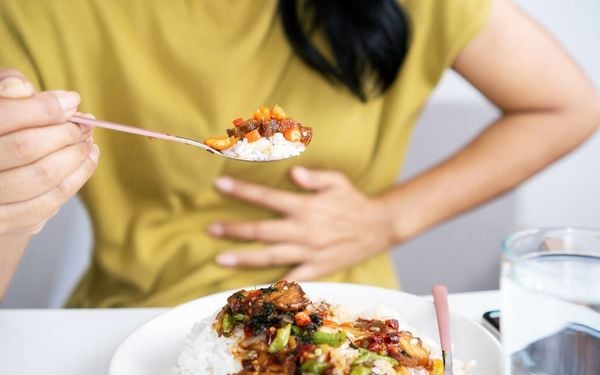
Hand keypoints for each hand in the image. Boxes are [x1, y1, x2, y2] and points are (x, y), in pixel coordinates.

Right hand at [0, 68, 99, 238]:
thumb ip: (4, 94)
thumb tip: (25, 88)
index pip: (4, 117)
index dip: (43, 108)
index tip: (72, 101)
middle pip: (26, 147)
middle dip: (64, 132)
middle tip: (85, 124)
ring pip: (43, 176)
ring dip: (76, 155)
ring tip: (88, 141)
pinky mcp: (5, 223)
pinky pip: (49, 202)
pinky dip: (77, 178)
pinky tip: (88, 160)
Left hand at [209, 167, 394, 280]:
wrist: (380, 227)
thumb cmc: (354, 201)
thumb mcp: (337, 180)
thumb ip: (313, 177)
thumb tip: (291, 172)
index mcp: (306, 207)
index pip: (267, 197)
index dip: (242, 191)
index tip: (219, 185)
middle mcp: (304, 231)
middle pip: (262, 231)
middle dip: (234, 230)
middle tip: (210, 229)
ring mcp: (310, 252)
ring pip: (271, 256)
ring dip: (244, 258)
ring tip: (220, 258)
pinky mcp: (317, 269)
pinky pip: (292, 278)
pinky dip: (273, 284)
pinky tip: (253, 287)